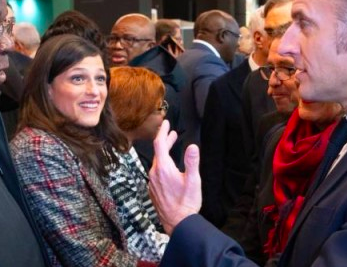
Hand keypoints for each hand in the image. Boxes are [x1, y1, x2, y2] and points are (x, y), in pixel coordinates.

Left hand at [149, 120, 201, 234]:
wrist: (178, 223)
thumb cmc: (186, 203)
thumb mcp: (193, 180)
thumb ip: (192, 162)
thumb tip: (192, 146)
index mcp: (163, 169)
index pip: (159, 143)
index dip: (163, 131)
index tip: (166, 123)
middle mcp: (154, 174)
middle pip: (158, 152)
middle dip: (165, 140)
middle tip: (172, 133)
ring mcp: (152, 183)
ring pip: (157, 162)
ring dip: (164, 152)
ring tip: (172, 147)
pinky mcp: (153, 190)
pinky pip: (156, 172)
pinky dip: (162, 164)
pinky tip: (170, 167)